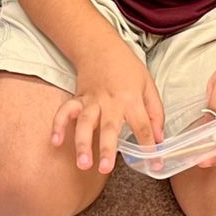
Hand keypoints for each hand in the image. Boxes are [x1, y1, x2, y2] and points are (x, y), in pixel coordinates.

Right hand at [54, 45, 163, 175]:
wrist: (101, 46)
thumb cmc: (127, 68)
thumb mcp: (148, 85)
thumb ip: (155, 113)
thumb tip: (160, 139)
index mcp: (132, 99)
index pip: (142, 126)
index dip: (150, 146)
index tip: (155, 164)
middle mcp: (110, 102)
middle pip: (109, 128)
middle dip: (106, 149)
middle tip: (105, 169)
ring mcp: (91, 101)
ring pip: (84, 123)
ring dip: (81, 143)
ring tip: (82, 164)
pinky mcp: (77, 99)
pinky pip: (65, 112)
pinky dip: (58, 126)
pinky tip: (55, 142)